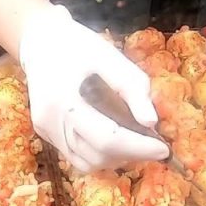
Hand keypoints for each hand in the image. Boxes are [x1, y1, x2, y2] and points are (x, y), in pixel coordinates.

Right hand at [18, 4, 168, 171]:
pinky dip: (99, 155)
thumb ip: (134, 89)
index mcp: (65, 99)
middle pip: (97, 155)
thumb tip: (152, 123)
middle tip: (152, 144)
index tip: (164, 150)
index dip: (138, 148)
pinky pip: (76, 157)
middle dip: (130, 154)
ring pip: (86, 163)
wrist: (41, 42)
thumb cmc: (79, 45)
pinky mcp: (45, 135)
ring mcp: (46, 131)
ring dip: (115, 158)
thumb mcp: (112, 58)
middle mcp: (51, 121)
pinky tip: (112, 140)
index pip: (106, 138)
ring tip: (133, 143)